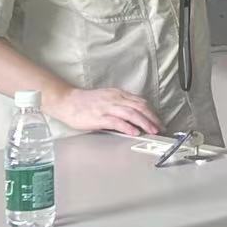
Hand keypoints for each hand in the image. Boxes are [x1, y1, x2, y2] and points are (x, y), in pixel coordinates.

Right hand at [44, 85, 161, 136]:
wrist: (67, 101)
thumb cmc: (86, 102)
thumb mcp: (107, 98)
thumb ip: (120, 104)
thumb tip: (134, 114)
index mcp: (118, 94)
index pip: (140, 102)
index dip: (151, 112)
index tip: (158, 121)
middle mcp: (115, 99)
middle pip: (139, 107)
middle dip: (152, 118)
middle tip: (160, 128)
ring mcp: (107, 107)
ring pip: (131, 113)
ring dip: (144, 122)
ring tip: (152, 131)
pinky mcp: (99, 117)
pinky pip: (116, 121)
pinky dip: (127, 126)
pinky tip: (134, 132)